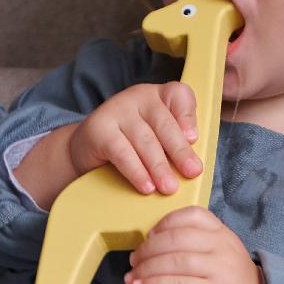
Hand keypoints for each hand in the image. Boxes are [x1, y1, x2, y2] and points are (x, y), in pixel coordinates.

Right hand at [69, 82, 202, 194]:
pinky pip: (122, 153)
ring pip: (144, 141)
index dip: (188, 116)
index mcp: (159, 95)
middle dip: (180, 151)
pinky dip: (136, 172)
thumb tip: (193, 167)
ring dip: (159, 167)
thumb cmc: (134, 143)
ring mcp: (117, 110)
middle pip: (164, 123)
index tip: (194, 139)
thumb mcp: (158, 137)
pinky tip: (146, 186)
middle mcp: (138, 97)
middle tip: (192, 172)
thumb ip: (177, 143)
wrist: (89, 147)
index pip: (178, 95)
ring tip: (169, 187)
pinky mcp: (99, 128)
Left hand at [124, 207, 260, 283]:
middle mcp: (223, 248)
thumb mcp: (219, 256)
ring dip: (146, 269)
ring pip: (174, 261)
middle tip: (134, 260)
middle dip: (148, 249)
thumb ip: (194, 246)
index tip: (150, 235)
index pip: (193, 215)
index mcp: (223, 234)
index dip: (165, 223)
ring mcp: (220, 271)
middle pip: (177, 239)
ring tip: (133, 277)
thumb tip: (151, 247)